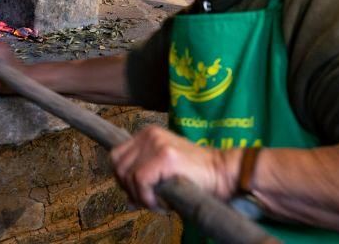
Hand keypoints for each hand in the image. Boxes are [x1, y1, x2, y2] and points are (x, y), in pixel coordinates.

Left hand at [110, 125, 237, 209]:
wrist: (221, 173)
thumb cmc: (194, 176)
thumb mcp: (162, 171)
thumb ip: (143, 178)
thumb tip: (128, 200)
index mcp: (147, 134)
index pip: (117, 157)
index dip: (123, 179)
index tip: (137, 194)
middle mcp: (149, 134)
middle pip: (118, 166)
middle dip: (129, 189)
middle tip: (148, 201)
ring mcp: (157, 143)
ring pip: (128, 175)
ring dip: (140, 196)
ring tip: (158, 203)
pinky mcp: (165, 155)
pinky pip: (141, 181)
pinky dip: (147, 198)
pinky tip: (162, 204)